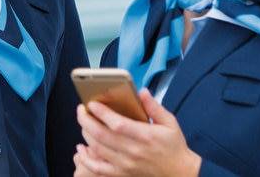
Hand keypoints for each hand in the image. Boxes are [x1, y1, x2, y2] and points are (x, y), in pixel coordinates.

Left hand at [75, 88, 201, 175]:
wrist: (179, 174)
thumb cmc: (173, 147)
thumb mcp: (170, 123)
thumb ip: (154, 106)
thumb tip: (141, 91)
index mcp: (145, 136)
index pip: (118, 124)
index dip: (102, 113)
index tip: (92, 103)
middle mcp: (133, 151)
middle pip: (101, 135)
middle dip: (86, 120)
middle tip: (81, 109)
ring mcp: (125, 165)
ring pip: (97, 149)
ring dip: (85, 134)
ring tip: (83, 122)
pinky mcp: (122, 174)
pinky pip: (98, 168)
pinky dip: (86, 159)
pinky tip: (80, 149)